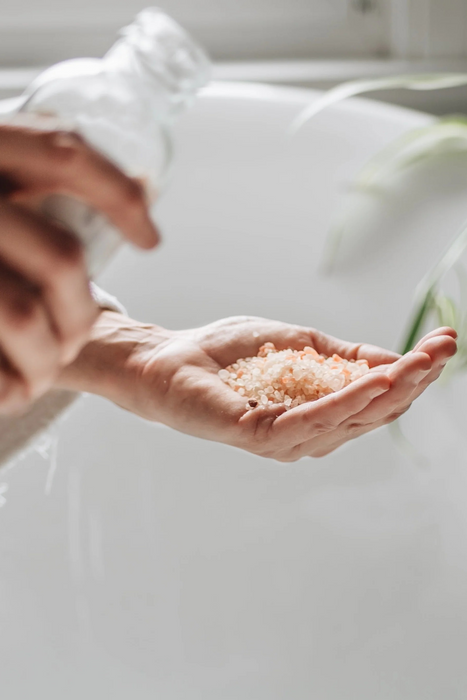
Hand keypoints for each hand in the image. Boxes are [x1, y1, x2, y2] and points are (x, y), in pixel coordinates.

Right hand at [0, 123, 159, 413]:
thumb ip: (28, 171)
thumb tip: (141, 195)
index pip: (64, 156)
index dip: (119, 198)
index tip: (150, 240)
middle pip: (60, 259)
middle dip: (81, 312)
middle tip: (75, 336)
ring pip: (23, 316)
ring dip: (46, 357)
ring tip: (42, 371)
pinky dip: (6, 386)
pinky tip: (10, 393)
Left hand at [58, 313, 456, 460]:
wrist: (168, 358)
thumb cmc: (226, 353)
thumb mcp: (298, 345)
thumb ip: (342, 356)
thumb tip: (394, 358)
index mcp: (317, 414)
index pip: (375, 399)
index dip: (411, 373)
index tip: (445, 342)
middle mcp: (307, 434)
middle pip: (372, 413)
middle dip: (410, 380)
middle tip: (443, 350)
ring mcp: (284, 440)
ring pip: (349, 420)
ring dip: (387, 390)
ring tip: (418, 364)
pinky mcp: (259, 435)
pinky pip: (310, 421)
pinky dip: (344, 401)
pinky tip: (372, 382)